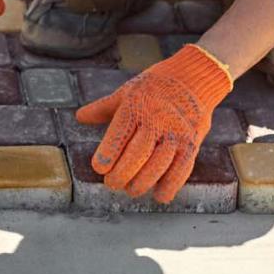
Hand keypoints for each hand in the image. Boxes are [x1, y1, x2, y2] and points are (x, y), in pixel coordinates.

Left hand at [74, 45, 233, 202]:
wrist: (194, 78)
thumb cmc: (155, 87)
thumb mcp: (127, 92)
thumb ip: (104, 108)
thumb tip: (79, 117)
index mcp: (136, 106)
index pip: (120, 132)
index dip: (109, 153)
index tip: (100, 168)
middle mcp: (157, 119)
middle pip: (139, 152)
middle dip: (123, 173)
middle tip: (112, 184)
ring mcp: (177, 132)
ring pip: (159, 163)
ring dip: (143, 182)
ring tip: (131, 190)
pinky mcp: (192, 143)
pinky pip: (182, 168)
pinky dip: (171, 185)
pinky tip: (159, 196)